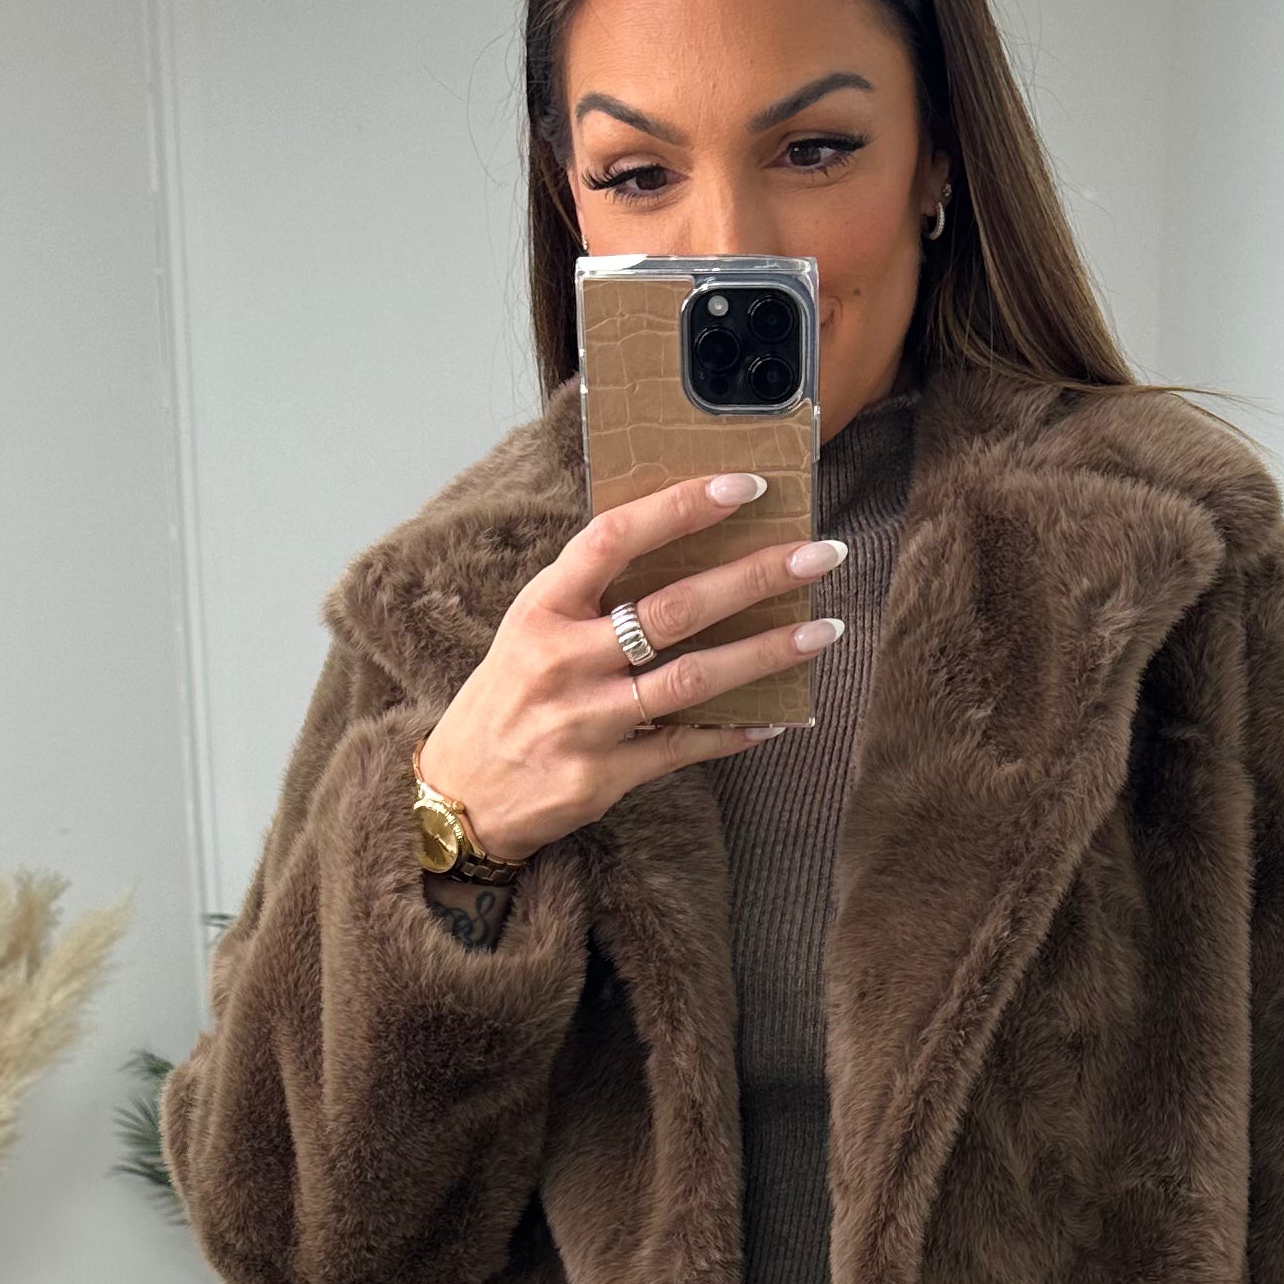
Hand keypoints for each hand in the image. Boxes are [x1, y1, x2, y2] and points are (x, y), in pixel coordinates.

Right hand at [413, 471, 847, 867]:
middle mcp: (564, 660)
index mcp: (543, 608)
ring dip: (765, 654)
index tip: (746, 487)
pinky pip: (685, 747)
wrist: (461, 797)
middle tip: (819, 554)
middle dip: (755, 577)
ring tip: (822, 631)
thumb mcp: (531, 630)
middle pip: (674, 608)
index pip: (615, 538)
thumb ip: (591, 593)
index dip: (681, 507)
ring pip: (692, 680)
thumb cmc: (508, 699)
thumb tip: (682, 547)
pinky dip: (734, 732)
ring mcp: (586, 721)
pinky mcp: (604, 776)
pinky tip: (778, 718)